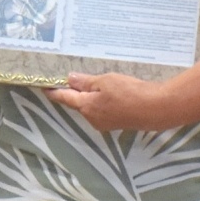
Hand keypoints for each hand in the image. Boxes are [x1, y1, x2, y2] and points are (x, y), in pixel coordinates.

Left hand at [49, 71, 188, 132]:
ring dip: (91, 96)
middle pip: (78, 103)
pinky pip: (104, 109)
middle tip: (73, 77)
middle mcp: (92, 118)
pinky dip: (103, 100)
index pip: (64, 98)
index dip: (54, 91)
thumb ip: (86, 82)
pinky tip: (112, 93)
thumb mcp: (105, 81)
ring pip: (92, 106)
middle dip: (75, 92)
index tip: (44, 87)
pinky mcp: (117, 123)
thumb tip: (69, 79)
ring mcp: (105, 123)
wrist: (155, 109)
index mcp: (86, 107)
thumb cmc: (129, 93)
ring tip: (99, 82)